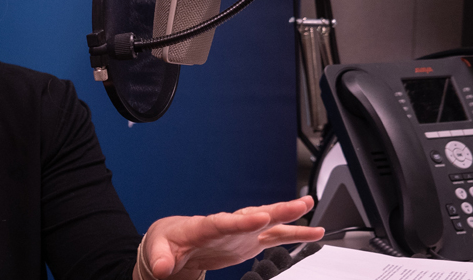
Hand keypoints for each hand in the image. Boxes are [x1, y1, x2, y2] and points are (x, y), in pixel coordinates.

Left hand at [140, 196, 324, 278]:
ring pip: (267, 221)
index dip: (243, 221)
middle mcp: (226, 225)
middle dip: (275, 210)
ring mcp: (239, 232)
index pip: (224, 222)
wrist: (173, 241)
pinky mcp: (248, 241)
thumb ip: (161, 259)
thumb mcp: (158, 252)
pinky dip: (293, 234)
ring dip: (288, 215)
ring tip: (310, 206)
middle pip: (252, 215)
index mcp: (203, 227)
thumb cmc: (166, 243)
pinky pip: (274, 236)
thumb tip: (161, 268)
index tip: (260, 216)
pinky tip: (313, 232)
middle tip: (298, 204)